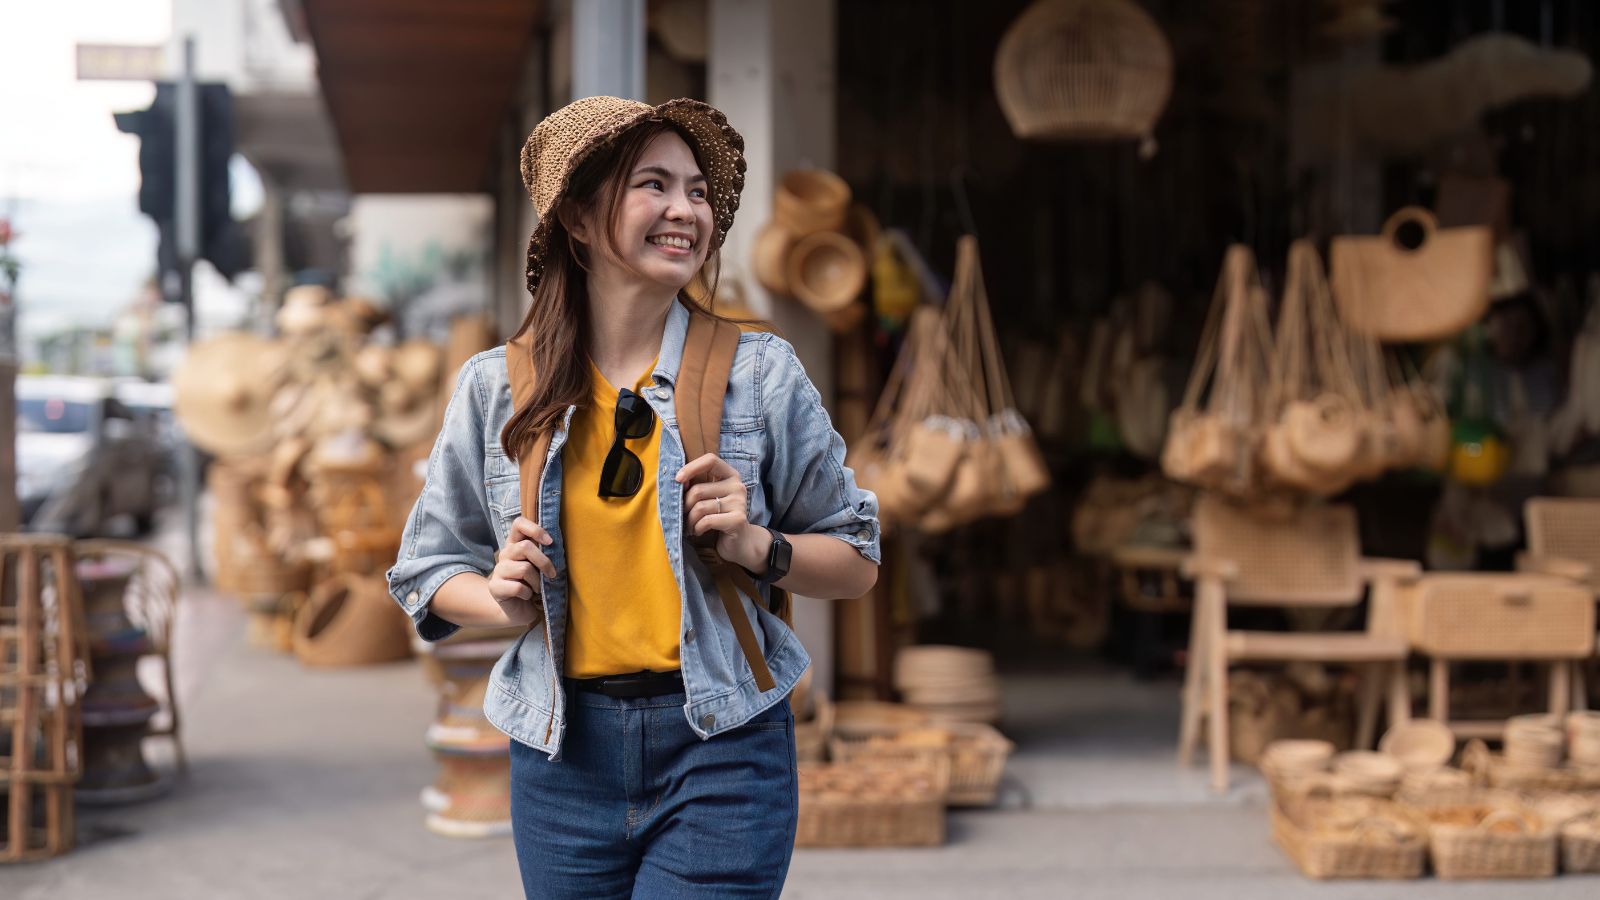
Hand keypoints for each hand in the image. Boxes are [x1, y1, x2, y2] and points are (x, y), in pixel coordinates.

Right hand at [489, 516, 554, 626]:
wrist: (519, 610)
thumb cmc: (534, 584)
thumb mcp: (540, 566)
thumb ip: (544, 554)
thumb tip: (555, 545)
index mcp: (516, 544)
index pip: (519, 524)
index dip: (535, 529)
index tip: (549, 542)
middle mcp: (505, 554)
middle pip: (525, 547)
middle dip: (544, 562)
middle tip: (552, 574)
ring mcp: (498, 570)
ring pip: (524, 569)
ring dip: (537, 582)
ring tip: (537, 589)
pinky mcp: (495, 587)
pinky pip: (518, 587)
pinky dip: (528, 594)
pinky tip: (526, 596)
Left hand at [676, 452, 760, 567]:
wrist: (739, 542)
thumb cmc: (718, 517)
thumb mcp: (709, 498)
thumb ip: (697, 486)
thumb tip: (677, 481)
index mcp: (730, 475)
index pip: (710, 460)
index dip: (691, 467)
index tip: (678, 480)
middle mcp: (737, 486)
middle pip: (698, 490)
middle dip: (684, 506)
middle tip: (683, 516)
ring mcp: (739, 503)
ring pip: (700, 508)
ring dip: (689, 520)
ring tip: (689, 526)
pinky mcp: (737, 519)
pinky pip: (706, 521)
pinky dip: (696, 528)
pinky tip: (698, 531)